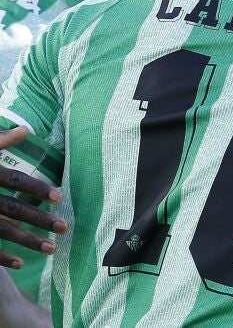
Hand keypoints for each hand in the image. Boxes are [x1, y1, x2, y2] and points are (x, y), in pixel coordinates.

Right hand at [0, 126, 65, 267]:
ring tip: (51, 249)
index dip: (37, 188)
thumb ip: (0, 141)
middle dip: (40, 219)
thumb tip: (25, 129)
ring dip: (28, 241)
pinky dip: (2, 257)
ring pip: (3, 231)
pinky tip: (21, 264)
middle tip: (64, 227)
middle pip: (15, 209)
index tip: (59, 197)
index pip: (16, 180)